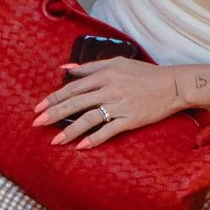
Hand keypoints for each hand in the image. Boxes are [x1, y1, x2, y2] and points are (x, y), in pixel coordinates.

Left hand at [35, 54, 185, 142]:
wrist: (171, 85)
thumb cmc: (144, 74)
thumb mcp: (117, 63)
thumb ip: (90, 67)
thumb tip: (66, 69)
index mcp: (105, 74)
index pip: (73, 87)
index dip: (54, 98)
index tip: (39, 107)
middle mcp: (109, 89)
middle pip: (76, 102)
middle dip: (54, 114)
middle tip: (37, 124)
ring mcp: (120, 105)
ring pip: (89, 118)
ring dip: (70, 130)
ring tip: (55, 141)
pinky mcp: (130, 119)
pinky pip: (108, 130)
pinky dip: (94, 138)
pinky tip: (81, 146)